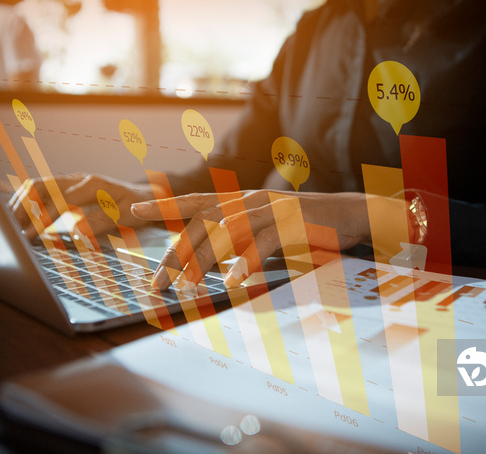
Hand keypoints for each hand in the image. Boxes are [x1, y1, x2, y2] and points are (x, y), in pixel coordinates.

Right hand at [9, 173, 156, 239]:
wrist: (142, 195)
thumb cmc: (135, 207)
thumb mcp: (125, 217)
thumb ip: (101, 222)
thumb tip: (76, 231)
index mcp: (93, 185)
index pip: (61, 200)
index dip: (43, 217)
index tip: (29, 235)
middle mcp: (78, 179)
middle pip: (42, 186)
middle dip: (23, 207)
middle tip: (10, 228)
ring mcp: (70, 181)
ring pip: (37, 186)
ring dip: (20, 202)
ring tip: (8, 223)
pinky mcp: (66, 187)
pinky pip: (41, 190)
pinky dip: (26, 201)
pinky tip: (16, 216)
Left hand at [131, 190, 374, 290]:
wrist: (350, 213)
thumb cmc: (305, 226)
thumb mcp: (268, 229)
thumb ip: (242, 238)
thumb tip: (216, 259)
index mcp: (242, 201)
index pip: (196, 201)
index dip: (165, 204)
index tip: (134, 210)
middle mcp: (251, 200)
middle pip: (204, 220)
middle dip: (177, 251)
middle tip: (158, 280)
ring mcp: (272, 209)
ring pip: (228, 229)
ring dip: (205, 258)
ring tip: (187, 285)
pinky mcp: (293, 222)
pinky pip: (264, 242)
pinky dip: (247, 260)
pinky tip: (234, 280)